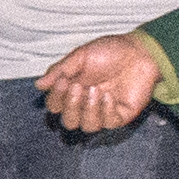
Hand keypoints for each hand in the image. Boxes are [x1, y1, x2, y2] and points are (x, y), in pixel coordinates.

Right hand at [39, 33, 162, 134]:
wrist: (139, 51)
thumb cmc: (111, 52)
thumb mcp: (81, 56)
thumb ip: (60, 70)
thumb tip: (39, 84)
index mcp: (72, 89)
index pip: (55, 105)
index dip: (55, 97)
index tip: (62, 81)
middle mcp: (86, 104)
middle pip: (68, 121)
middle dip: (70, 106)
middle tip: (77, 88)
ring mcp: (103, 111)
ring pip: (87, 127)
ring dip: (88, 110)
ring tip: (96, 90)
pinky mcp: (120, 115)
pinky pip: (108, 123)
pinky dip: (106, 111)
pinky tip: (109, 96)